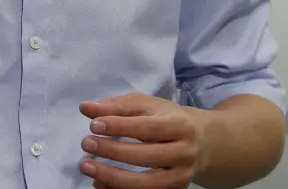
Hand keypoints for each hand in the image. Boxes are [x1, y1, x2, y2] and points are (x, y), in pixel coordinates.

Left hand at [78, 93, 208, 188]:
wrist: (202, 143)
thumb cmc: (167, 119)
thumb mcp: (147, 106)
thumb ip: (116, 106)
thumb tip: (86, 108)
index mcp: (180, 125)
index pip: (148, 128)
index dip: (120, 126)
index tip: (93, 124)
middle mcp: (184, 153)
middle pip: (148, 156)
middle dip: (114, 151)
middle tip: (86, 143)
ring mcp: (180, 176)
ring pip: (147, 183)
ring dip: (113, 178)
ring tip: (87, 167)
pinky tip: (98, 184)